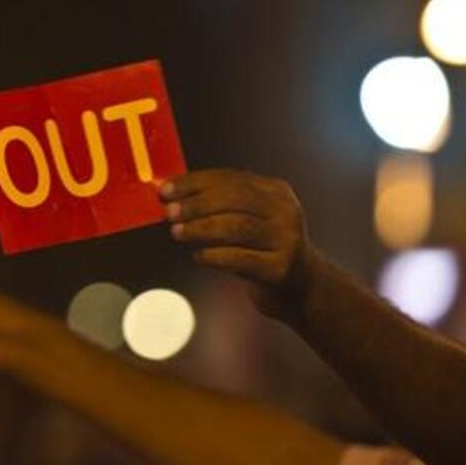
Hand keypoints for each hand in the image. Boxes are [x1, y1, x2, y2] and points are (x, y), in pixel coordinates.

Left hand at [160, 169, 316, 316]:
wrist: (299, 286)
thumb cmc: (261, 249)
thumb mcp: (247, 219)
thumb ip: (216, 205)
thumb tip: (171, 195)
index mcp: (275, 191)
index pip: (230, 178)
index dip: (195, 182)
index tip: (166, 189)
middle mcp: (285, 211)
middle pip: (235, 199)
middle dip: (197, 204)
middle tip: (170, 212)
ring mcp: (287, 240)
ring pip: (238, 227)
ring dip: (201, 228)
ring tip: (177, 232)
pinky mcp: (280, 268)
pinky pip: (241, 258)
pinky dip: (214, 255)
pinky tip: (199, 256)